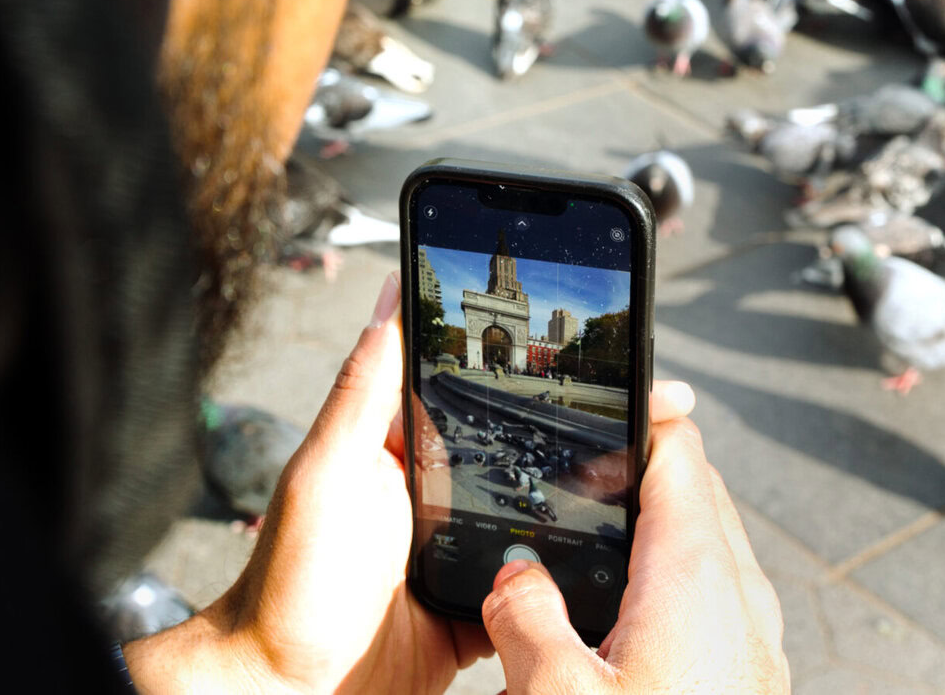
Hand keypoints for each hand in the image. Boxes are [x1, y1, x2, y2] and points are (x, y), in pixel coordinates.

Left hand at [126, 273, 701, 694]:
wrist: (286, 693)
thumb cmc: (290, 580)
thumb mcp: (330, 468)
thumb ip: (366, 386)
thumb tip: (389, 290)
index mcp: (403, 448)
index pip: (480, 388)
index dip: (538, 366)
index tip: (604, 352)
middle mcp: (436, 494)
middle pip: (527, 451)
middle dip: (589, 434)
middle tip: (658, 413)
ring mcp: (461, 556)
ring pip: (543, 520)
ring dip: (590, 507)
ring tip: (654, 480)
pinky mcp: (478, 613)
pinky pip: (538, 593)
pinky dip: (571, 585)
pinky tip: (614, 565)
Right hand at [480, 408, 788, 693]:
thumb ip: (526, 622)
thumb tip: (514, 580)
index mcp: (693, 576)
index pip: (679, 448)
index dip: (639, 411)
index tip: (606, 398)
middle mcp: (738, 596)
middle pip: (694, 490)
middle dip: (639, 470)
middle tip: (582, 475)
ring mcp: (752, 636)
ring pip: (708, 546)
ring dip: (657, 528)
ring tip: (597, 543)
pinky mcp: (749, 672)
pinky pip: (716, 598)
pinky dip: (672, 579)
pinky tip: (627, 618)